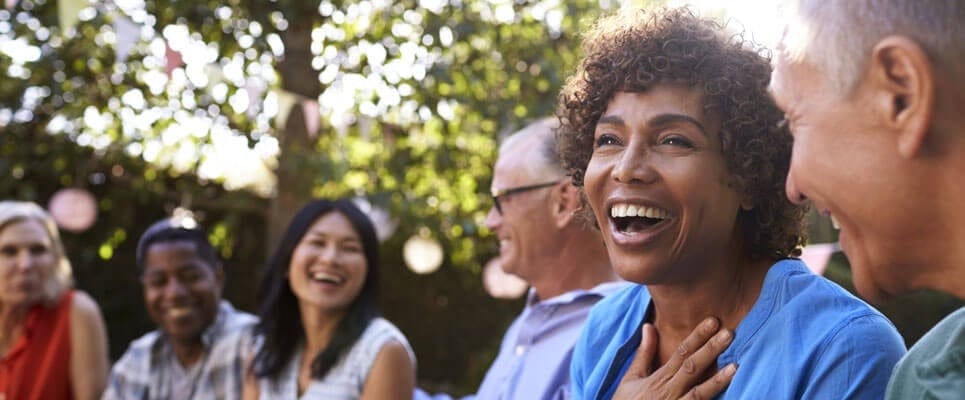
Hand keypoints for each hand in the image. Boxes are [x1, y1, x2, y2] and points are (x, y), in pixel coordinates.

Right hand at [613, 317, 736, 399]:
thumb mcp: (631, 378)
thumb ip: (644, 353)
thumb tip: (649, 326)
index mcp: (658, 379)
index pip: (681, 353)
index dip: (697, 337)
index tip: (713, 322)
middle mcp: (668, 392)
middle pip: (692, 368)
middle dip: (710, 350)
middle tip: (729, 333)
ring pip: (699, 394)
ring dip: (717, 381)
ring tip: (735, 367)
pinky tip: (730, 396)